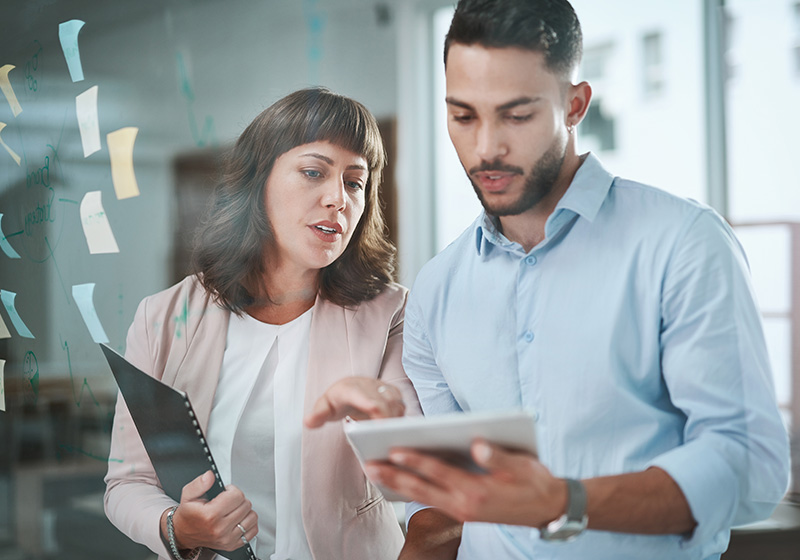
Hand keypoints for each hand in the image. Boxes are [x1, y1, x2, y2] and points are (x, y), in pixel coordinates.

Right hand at [160, 470, 257, 551]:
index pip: (237, 496)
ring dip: (245, 510)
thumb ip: (199, 483)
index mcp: (210, 515)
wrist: (183, 533)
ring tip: (233, 509)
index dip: (231, 490)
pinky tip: (238, 519)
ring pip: (252, 516)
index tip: (225, 492)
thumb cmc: (188, 515)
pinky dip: (248, 523)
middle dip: (238, 499)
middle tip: (227, 501)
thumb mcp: (188, 495)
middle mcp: (220, 529)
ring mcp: (227, 539)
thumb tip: (210, 476)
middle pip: (246, 505)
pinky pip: (253, 530)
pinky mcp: (233, 545)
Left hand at [304, 377, 405, 427]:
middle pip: (386, 402)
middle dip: (388, 420)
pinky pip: (402, 405)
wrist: (347, 390)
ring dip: (396, 420)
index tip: (381, 428)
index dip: (377, 412)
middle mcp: (369, 384)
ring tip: (389, 436)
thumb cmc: (337, 401)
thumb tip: (308, 422)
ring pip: (397, 403)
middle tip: (386, 440)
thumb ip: (317, 415)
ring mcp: (382, 387)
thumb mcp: (324, 408)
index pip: (368, 399)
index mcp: (350, 388)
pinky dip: (400, 418)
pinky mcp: (393, 393)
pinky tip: (395, 431)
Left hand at [365, 440, 566, 526]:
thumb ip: (497, 455)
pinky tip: (400, 483)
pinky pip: (431, 501)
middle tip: (368, 465)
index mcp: (476, 491)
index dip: (415, 460)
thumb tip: (477, 444)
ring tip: (375, 473)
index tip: (394, 450)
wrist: (548, 509)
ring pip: (422, 496)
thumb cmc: (535, 482)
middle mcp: (464, 505)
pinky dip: (412, 491)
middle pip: (421, 488)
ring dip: (397, 485)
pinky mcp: (463, 513)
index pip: (438, 472)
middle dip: (393, 476)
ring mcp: (462, 511)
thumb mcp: (521, 465)